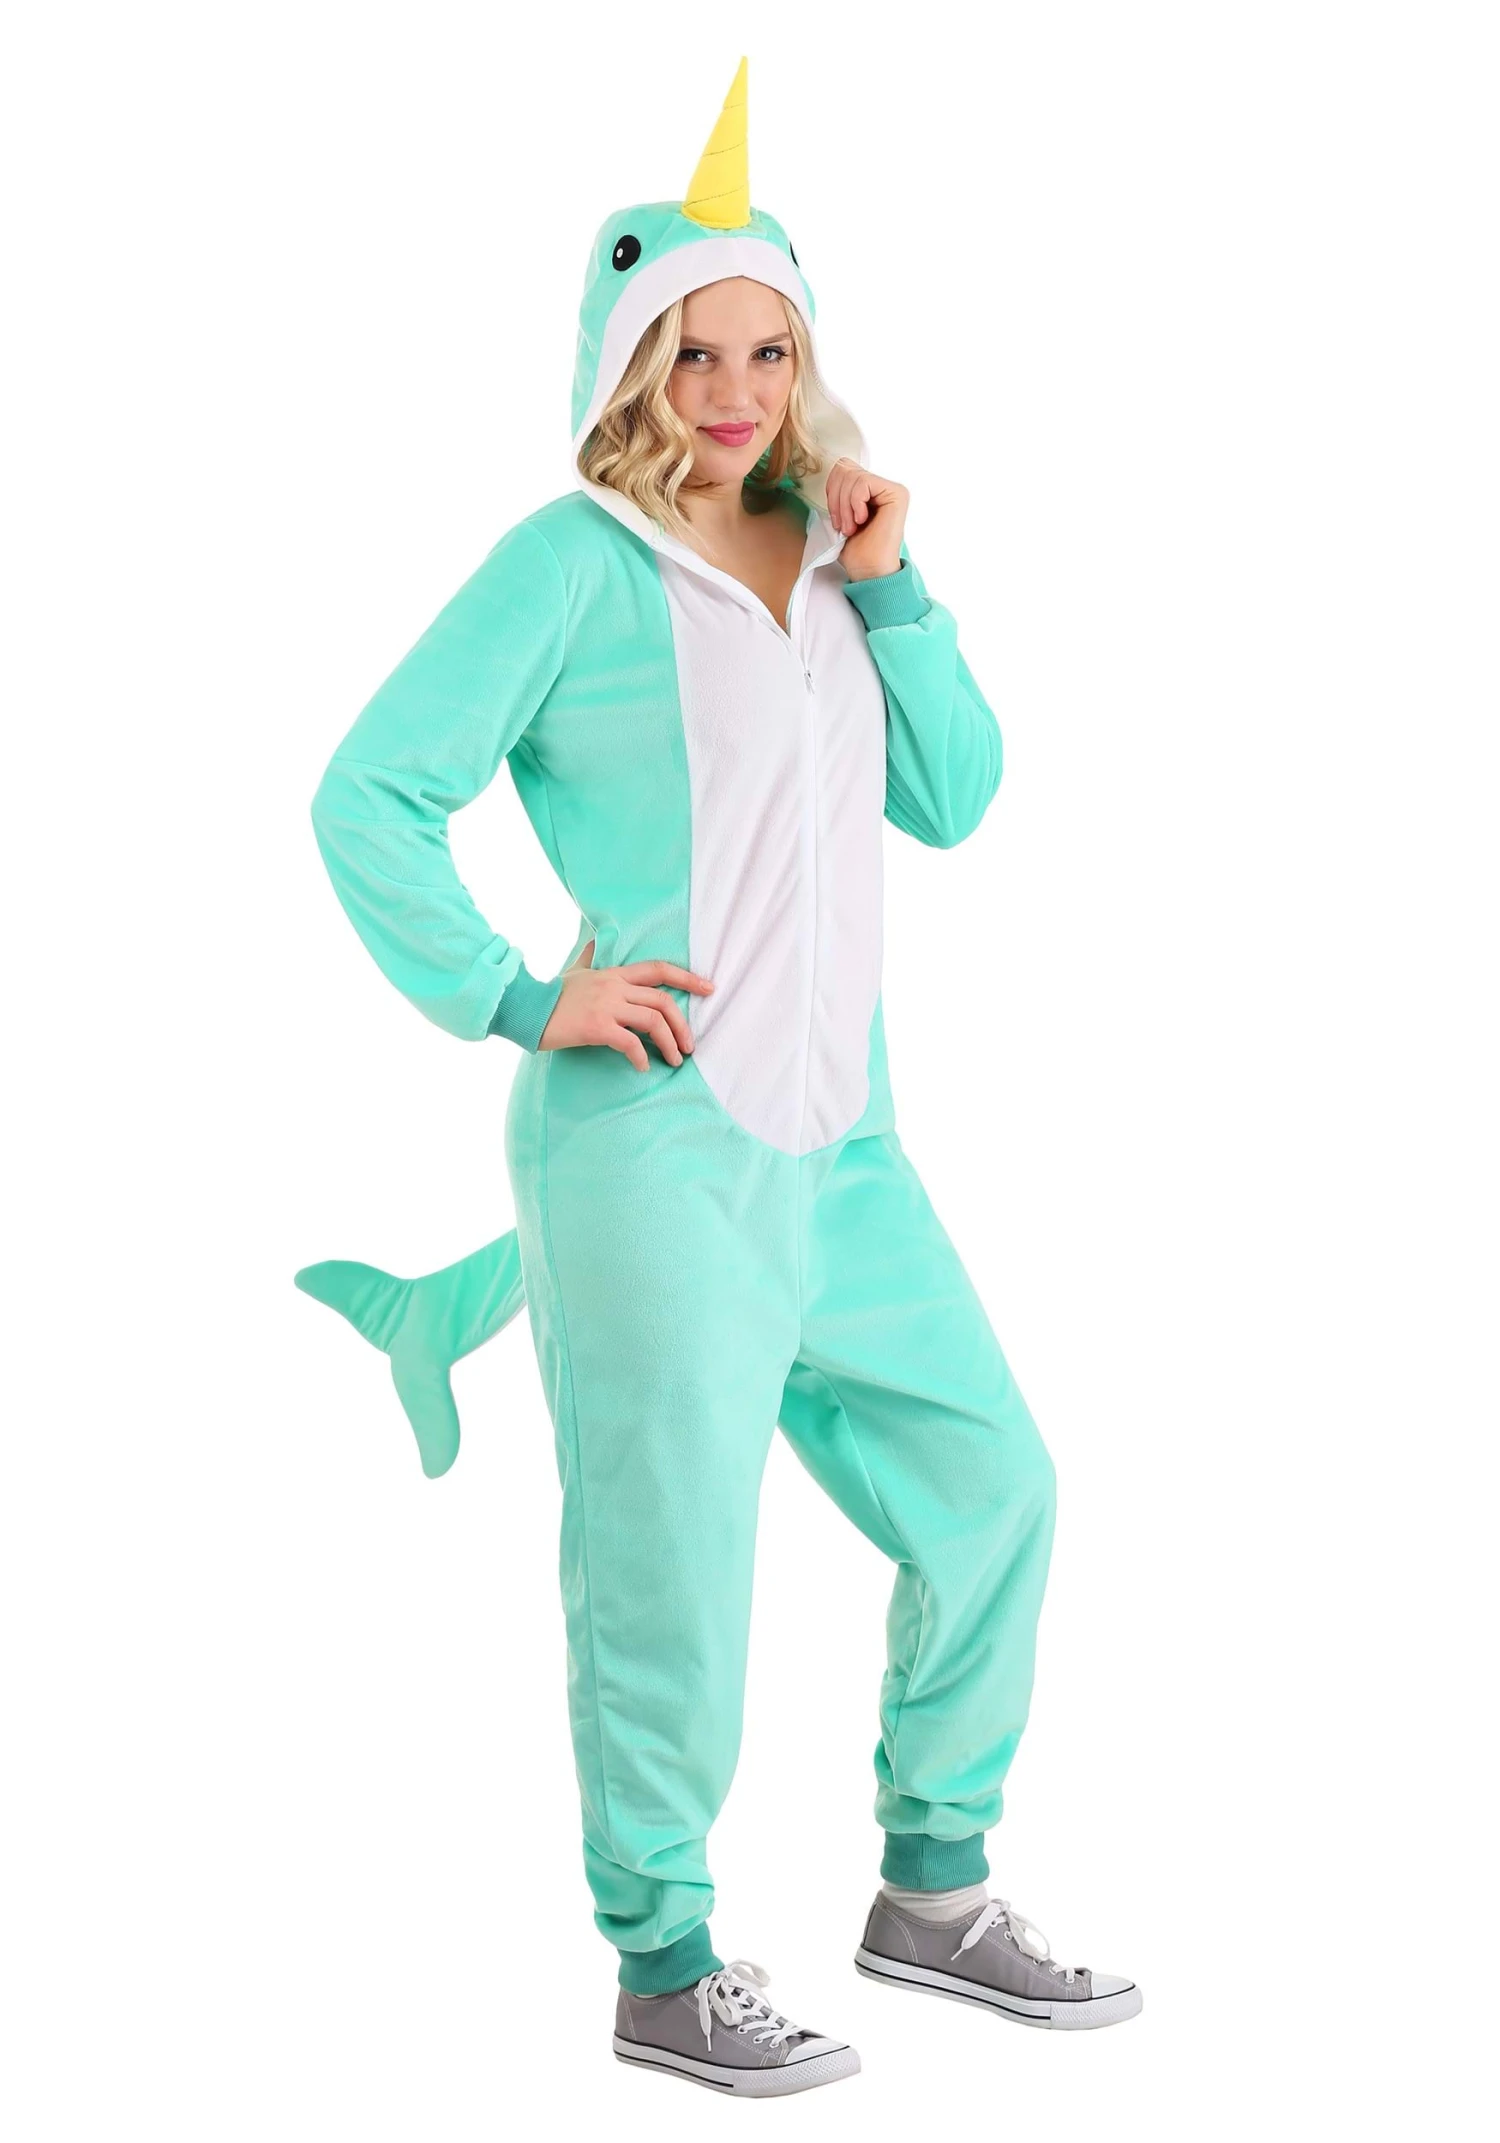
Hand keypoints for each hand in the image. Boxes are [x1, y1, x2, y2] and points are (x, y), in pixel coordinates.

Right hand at [538, 938, 714, 1071]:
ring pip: (653, 1021)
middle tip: (690, 1046)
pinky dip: (641, 1057)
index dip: (688, 978)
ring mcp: (606, 1006)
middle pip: (663, 1000)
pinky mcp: (596, 1027)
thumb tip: (594, 939)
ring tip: (675, 1060)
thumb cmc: (551, 994)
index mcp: (614, 974)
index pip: (659, 969)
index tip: (709, 988)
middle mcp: (614, 987)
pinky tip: (643, 1068)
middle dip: (683, 1025)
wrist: (525, 1008)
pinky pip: (630, 1043)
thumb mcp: (575, 970)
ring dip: (670, 1043)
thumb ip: (589, 956)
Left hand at [826, 456, 908, 580]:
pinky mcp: (897, 493)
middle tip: (842, 525)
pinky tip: (861, 520)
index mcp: (869, 489)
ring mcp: (892, 488)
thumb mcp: (839, 514)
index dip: (831, 490)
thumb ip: (838, 490)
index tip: (835, 518)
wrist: (868, 570)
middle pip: (846, 468)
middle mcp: (883, 486)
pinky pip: (863, 482)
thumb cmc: (855, 550)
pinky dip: (855, 504)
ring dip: (844, 506)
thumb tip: (830, 469)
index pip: (843, 468)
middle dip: (836, 498)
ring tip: (850, 527)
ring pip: (853, 475)